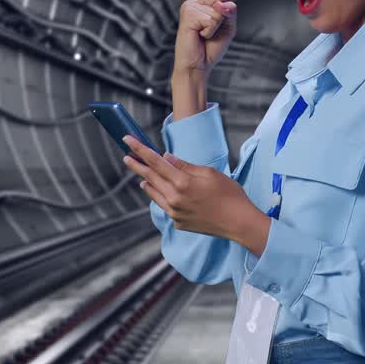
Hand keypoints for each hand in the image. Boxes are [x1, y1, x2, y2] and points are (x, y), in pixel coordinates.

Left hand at [121, 134, 254, 240]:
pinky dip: (159, 196)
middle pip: (149, 177)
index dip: (140, 149)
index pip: (155, 161)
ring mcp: (174, 213)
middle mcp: (174, 198)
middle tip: (126, 156)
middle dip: (136, 165)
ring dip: (146, 182)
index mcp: (182, 182)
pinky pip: (164, 206)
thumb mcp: (209, 173)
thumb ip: (185, 166)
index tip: (128, 140)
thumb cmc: (229, 194)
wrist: (238, 223)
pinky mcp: (178, 223)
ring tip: (141, 175)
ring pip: (153, 193)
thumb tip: (166, 158)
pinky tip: (158, 191)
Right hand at [173, 0, 236, 74]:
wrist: (197, 66)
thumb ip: (229, 11)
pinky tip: (198, 36)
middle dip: (221, 23)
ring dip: (214, 29)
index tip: (215, 27)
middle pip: (222, 3)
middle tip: (208, 34)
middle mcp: (194, 2)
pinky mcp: (188, 15)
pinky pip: (211, 20)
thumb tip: (220, 3)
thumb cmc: (210, 48)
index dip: (227, 13)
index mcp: (203, 3)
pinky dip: (209, 32)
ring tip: (202, 35)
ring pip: (218, 12)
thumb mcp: (228, 27)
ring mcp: (189, 7)